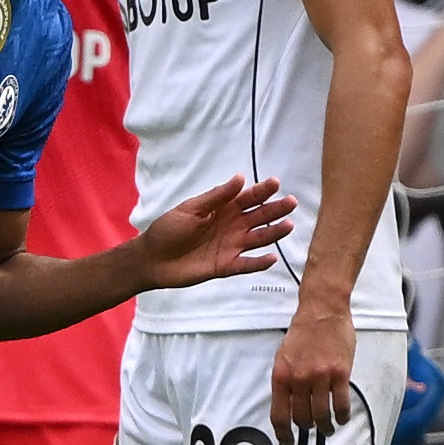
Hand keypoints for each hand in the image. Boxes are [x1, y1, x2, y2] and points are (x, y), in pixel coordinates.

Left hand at [132, 176, 293, 293]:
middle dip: (275, 209)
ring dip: (273, 233)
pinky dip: (259, 263)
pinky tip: (271, 258)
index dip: (262, 191)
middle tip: (291, 202)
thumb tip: (240, 178)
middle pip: (259, 217)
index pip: (248, 198)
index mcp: (223, 209)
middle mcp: (232, 227)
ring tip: (288, 226)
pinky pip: (246, 265)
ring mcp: (231, 246)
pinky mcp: (225, 266)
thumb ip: (216, 197)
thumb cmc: (169, 229)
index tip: (275, 183)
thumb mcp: (191, 209)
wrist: (153, 258)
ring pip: (258, 239)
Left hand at [270, 298, 358, 434]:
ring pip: (322, 416)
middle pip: (302, 418)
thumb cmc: (303, 332)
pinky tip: (342, 417)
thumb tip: (288, 406)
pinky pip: (341, 404)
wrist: (322, 310)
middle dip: (307, 428)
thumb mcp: (283, 357)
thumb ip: (285, 381)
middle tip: (313, 427)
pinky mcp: (340, 373)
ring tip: (328, 428)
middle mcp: (299, 378)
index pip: (279, 414)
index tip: (288, 441)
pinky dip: (342, 415)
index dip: (283, 433)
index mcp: (281, 375)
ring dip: (326, 427)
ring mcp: (320, 376)